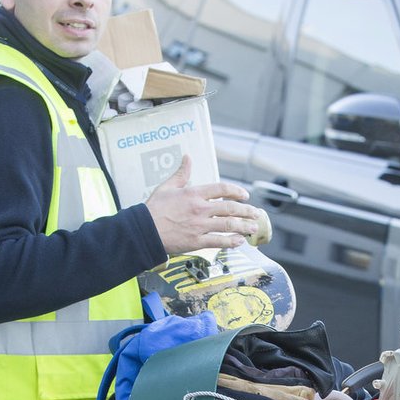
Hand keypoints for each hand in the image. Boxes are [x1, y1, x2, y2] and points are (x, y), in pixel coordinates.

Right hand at [145, 155, 260, 253]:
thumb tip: (187, 158)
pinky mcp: (197, 241)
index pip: (222, 189)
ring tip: (254, 228)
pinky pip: (219, 241)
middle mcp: (200, 209)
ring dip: (244, 226)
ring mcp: (200, 226)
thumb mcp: (167, 187)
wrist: (144, 231)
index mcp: (194, 194)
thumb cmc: (153, 209)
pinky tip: (240, 241)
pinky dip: (232, 242)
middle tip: (255, 213)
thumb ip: (181, 173)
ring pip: (228, 225)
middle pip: (230, 208)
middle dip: (246, 211)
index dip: (236, 191)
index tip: (245, 195)